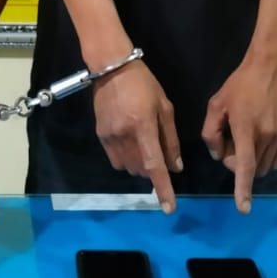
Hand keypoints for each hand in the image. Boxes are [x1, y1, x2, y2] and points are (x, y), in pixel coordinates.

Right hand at [92, 61, 181, 211]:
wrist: (111, 69)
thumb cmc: (144, 84)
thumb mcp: (165, 107)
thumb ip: (170, 139)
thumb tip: (175, 167)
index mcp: (143, 126)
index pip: (155, 165)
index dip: (163, 189)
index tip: (169, 209)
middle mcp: (124, 136)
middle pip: (141, 169)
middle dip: (153, 170)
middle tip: (159, 153)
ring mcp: (109, 137)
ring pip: (128, 168)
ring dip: (140, 166)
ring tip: (143, 147)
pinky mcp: (100, 136)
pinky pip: (115, 160)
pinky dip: (127, 160)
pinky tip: (130, 145)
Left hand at [201, 53, 276, 212]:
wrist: (273, 67)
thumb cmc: (241, 84)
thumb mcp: (217, 103)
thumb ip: (211, 133)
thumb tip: (219, 155)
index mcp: (245, 128)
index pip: (244, 165)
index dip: (243, 189)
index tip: (243, 208)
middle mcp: (266, 136)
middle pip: (251, 168)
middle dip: (237, 163)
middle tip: (230, 141)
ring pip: (263, 165)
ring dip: (251, 160)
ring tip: (245, 136)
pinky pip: (275, 158)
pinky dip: (264, 156)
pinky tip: (258, 138)